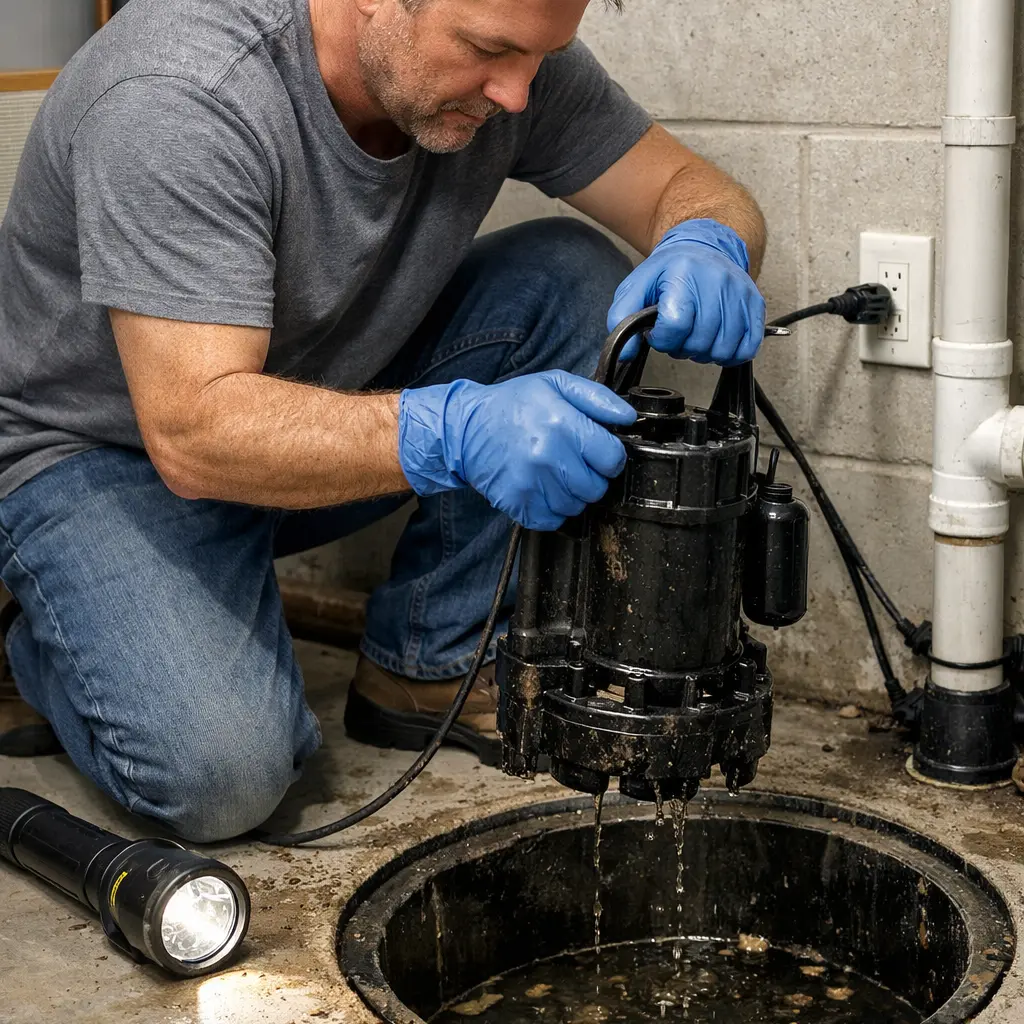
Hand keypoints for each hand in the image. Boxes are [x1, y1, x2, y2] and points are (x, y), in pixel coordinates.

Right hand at [398, 370, 637, 530]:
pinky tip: (543, 489)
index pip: (612, 458)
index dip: (609, 455)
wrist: (465, 429)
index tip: (596, 450)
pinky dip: (553, 510)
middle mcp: (548, 457)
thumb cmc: (512, 405)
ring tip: (555, 473)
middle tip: (572, 461)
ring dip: (572, 494)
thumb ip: (597, 398)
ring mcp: (531, 485)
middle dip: (591, 476)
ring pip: (578, 506)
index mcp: (561, 424)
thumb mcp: (555, 384)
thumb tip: (629, 418)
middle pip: (597, 487)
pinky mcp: (518, 505)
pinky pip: (555, 521)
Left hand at [607, 219, 765, 365]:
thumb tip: (626, 353)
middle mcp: (717, 281)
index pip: (675, 326)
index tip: (659, 331)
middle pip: (699, 342)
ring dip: (705, 352)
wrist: (705, 247)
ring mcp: (740, 293)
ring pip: (722, 350)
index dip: (663, 339)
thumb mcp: (636, 287)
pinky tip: (716, 340)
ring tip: (696, 334)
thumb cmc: (670, 271)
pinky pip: (748, 348)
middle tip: (679, 332)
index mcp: (684, 274)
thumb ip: (621, 318)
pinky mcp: (756, 305)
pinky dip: (730, 353)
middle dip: (682, 347)